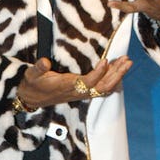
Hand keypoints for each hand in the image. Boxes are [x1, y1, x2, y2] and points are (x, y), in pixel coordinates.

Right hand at [18, 55, 132, 108]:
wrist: (32, 99)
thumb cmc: (33, 85)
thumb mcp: (32, 75)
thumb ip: (38, 68)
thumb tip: (44, 62)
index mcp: (67, 86)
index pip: (87, 82)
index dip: (98, 73)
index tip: (106, 60)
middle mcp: (77, 92)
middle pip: (102, 87)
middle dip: (116, 74)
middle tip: (127, 61)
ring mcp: (82, 93)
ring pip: (104, 88)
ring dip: (117, 76)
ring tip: (127, 62)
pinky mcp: (83, 92)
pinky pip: (102, 89)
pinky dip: (112, 81)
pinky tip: (118, 71)